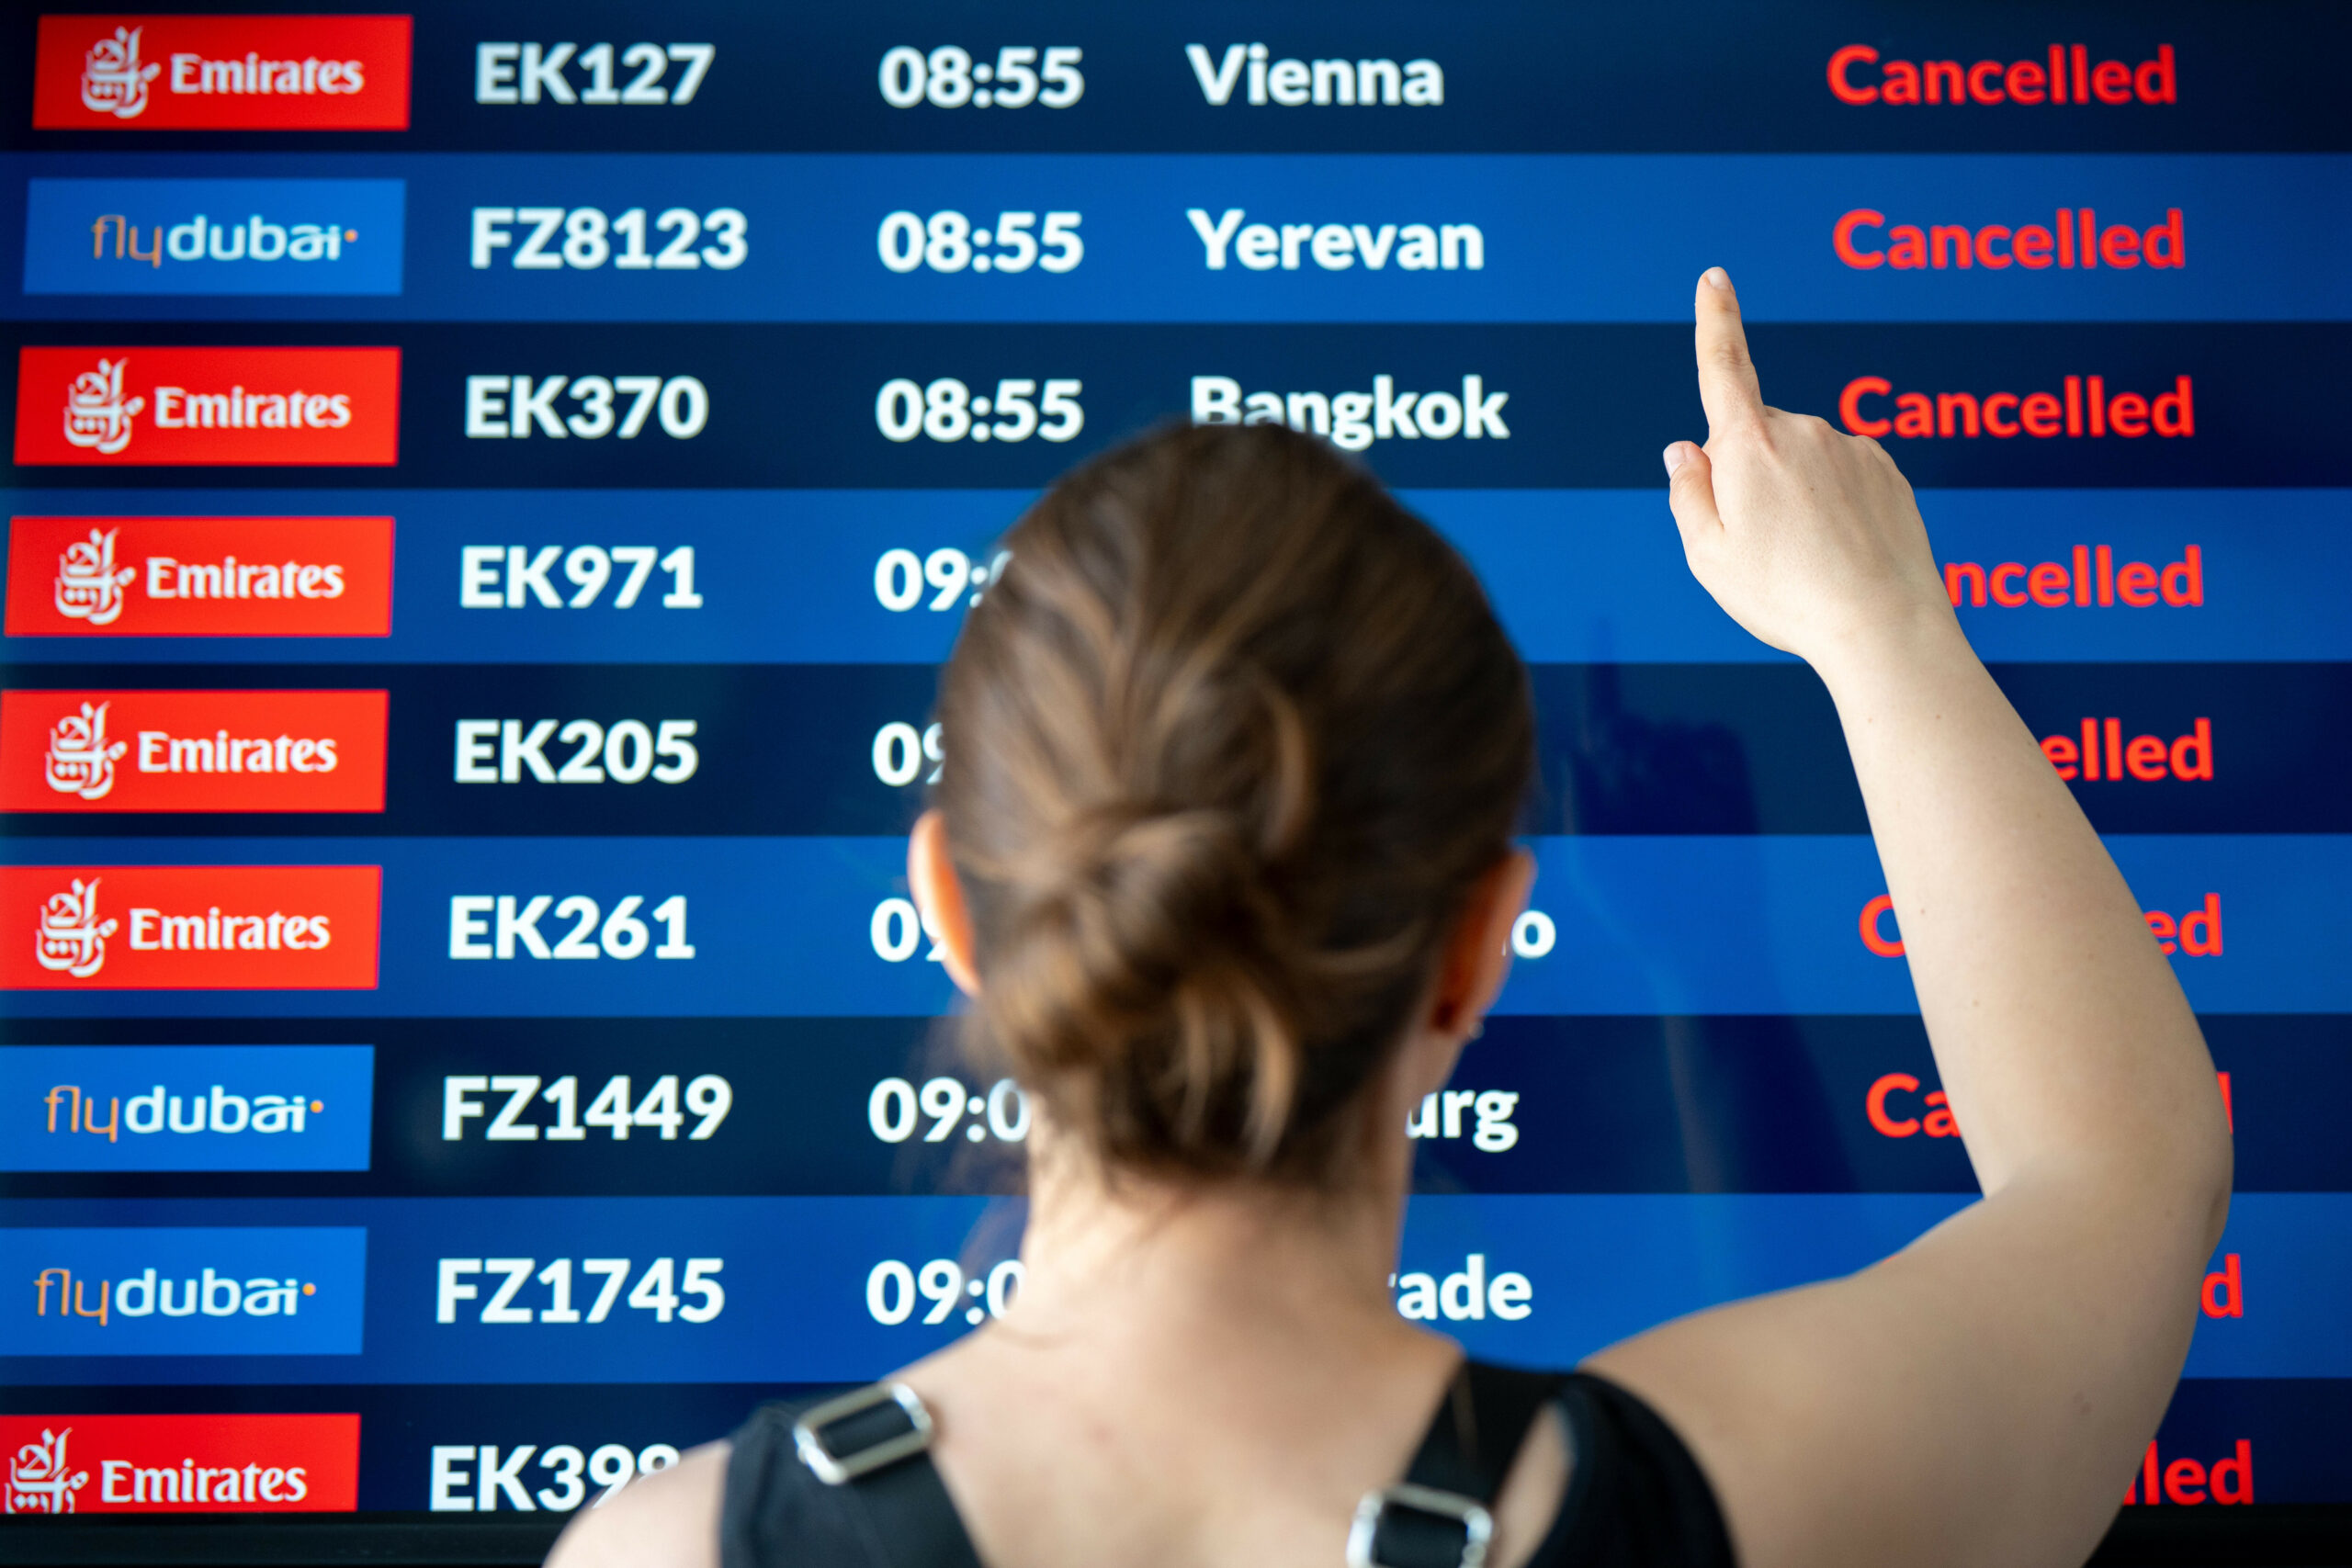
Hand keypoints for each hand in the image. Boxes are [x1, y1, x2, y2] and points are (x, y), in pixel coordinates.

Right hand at [1663, 268, 1953, 672]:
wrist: (1881, 625)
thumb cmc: (1786, 595)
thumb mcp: (1708, 556)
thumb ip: (1687, 494)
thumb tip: (1687, 448)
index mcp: (1749, 446)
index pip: (1724, 366)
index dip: (1715, 320)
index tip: (1714, 279)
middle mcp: (1803, 431)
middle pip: (1755, 437)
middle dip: (1747, 474)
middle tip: (1758, 543)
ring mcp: (1851, 447)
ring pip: (1801, 460)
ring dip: (1793, 494)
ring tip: (1806, 557)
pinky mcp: (1887, 471)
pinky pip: (1842, 476)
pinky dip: (1833, 505)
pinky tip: (1840, 550)